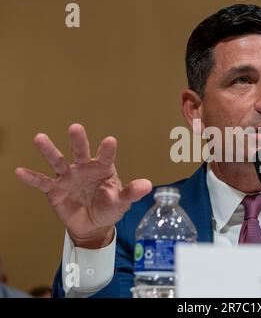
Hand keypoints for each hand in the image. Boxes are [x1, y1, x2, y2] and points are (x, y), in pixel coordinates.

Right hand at [15, 123, 151, 248]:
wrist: (93, 225)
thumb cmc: (109, 208)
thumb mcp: (121, 202)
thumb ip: (131, 193)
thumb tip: (148, 185)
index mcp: (103, 168)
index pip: (106, 156)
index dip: (107, 150)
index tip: (110, 141)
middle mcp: (84, 168)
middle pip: (80, 152)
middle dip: (78, 141)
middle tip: (75, 127)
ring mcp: (68, 177)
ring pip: (58, 161)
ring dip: (50, 151)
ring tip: (40, 138)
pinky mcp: (55, 190)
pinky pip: (43, 183)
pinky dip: (32, 178)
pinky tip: (20, 171)